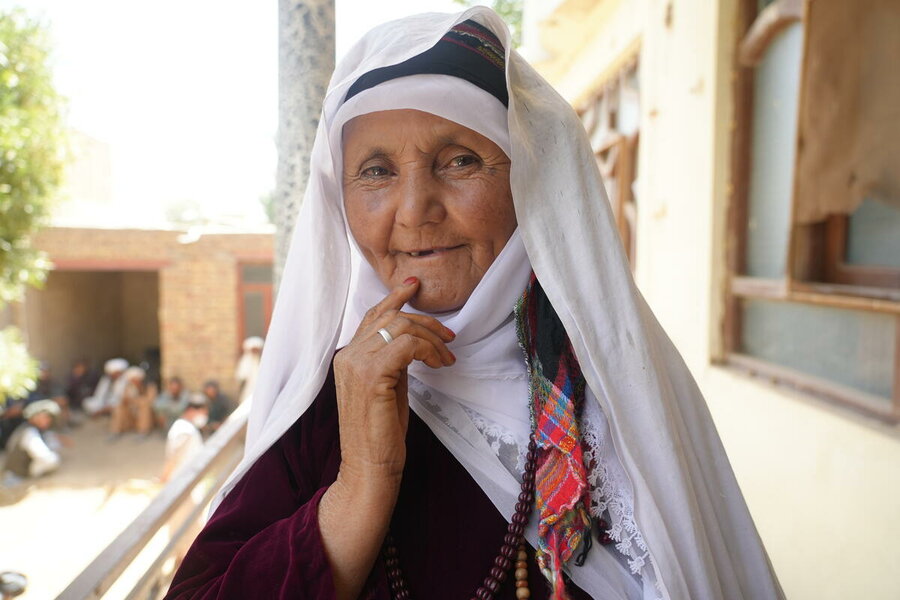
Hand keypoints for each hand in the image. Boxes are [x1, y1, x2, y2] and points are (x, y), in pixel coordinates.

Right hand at [332, 276, 455, 486]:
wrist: (368, 468)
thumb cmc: (380, 434)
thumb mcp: (387, 388)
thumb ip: (392, 362)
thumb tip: (413, 342)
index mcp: (347, 357)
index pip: (372, 316)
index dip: (395, 298)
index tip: (414, 286)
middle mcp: (347, 356)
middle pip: (391, 317)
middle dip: (426, 322)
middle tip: (450, 339)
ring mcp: (356, 364)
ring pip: (401, 327)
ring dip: (431, 338)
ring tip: (447, 357)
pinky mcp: (371, 376)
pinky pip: (407, 345)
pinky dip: (428, 349)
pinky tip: (438, 363)